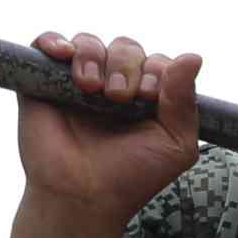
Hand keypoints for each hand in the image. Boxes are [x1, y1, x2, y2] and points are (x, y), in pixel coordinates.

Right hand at [0, 31, 199, 237]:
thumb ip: (185, 101)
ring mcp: (78, 82)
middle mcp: (114, 85)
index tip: (148, 98)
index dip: (156, 71)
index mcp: (147, 98)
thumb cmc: (131, 176)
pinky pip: (47, 42)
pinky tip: (62, 54)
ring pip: (89, 42)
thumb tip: (194, 56)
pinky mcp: (43, 81)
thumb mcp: (175, 144)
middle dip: (126, 66)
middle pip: (125, 48)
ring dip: (93, 56)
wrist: (83, 196)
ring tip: (91, 87)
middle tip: (118, 97)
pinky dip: (54, 41)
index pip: (157, 62)